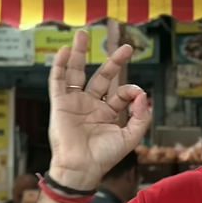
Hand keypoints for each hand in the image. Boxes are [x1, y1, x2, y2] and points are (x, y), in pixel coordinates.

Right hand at [47, 30, 151, 190]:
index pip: (121, 93)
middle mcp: (91, 105)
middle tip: (126, 47)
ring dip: (80, 53)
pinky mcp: (60, 104)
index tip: (136, 95)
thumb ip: (141, 117)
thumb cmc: (104, 157)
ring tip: (83, 34)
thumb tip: (144, 94)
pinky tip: (65, 50)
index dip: (131, 90)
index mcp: (107, 113)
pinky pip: (58, 80)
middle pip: (102, 76)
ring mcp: (75, 102)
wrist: (81, 168)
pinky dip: (60, 65)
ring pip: (77, 72)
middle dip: (113, 61)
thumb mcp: (130, 138)